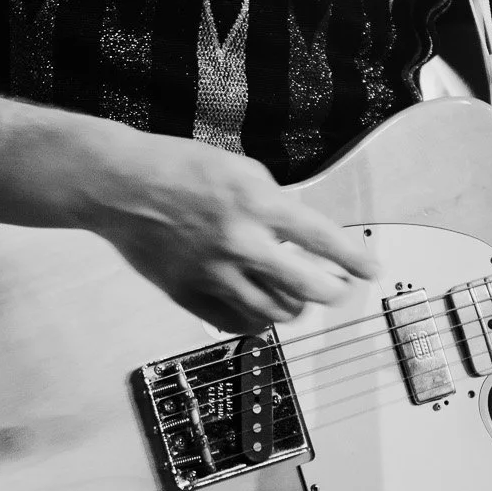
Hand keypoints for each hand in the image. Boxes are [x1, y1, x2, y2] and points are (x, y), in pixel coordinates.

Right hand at [100, 133, 375, 335]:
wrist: (120, 185)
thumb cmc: (178, 167)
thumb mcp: (239, 168)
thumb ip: (273, 202)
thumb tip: (299, 234)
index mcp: (258, 203)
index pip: (322, 239)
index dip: (354, 259)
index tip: (371, 270)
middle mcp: (240, 242)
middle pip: (306, 287)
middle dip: (331, 291)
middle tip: (337, 289)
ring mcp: (213, 272)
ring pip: (272, 313)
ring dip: (294, 309)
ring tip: (299, 300)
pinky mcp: (188, 293)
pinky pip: (233, 323)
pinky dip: (255, 322)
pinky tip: (260, 313)